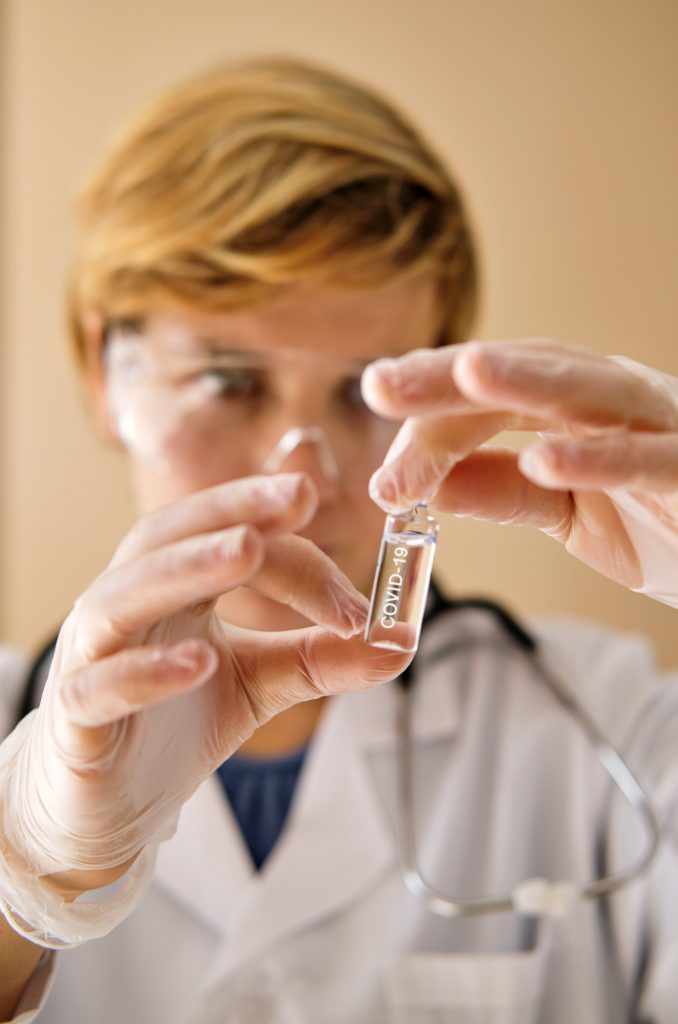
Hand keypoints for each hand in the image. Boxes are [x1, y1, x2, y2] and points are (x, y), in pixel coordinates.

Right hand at [0, 472, 407, 943]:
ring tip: (245, 550)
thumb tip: (400, 642)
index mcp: (173, 585)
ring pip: (124, 597)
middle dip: (232, 511)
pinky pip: (100, 685)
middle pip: (168, 537)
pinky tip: (198, 660)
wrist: (109, 805)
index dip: (300, 557)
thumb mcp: (261, 682)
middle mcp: (128, 604)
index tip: (361, 593)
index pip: (232, 541)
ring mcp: (91, 655)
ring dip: (185, 568)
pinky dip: (146, 668)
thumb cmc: (176, 723)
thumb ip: (320, 658)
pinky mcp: (75, 718)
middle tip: (296, 496)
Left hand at [362, 339, 677, 606]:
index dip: (430, 409)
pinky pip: (648, 460)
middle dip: (452, 377)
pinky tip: (547, 459)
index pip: (490, 398)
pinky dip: (599, 457)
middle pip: (525, 376)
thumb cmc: (664, 525)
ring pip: (590, 393)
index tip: (375, 417)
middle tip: (380, 384)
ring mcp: (662, 428)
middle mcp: (616, 403)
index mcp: (576, 409)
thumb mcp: (566, 513)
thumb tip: (426, 485)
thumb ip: (503, 492)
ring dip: (527, 381)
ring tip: (465, 375)